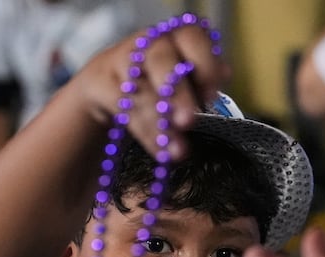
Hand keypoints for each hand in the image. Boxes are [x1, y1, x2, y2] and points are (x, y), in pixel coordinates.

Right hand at [71, 18, 230, 158]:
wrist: (109, 91)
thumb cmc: (161, 86)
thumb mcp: (187, 82)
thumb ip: (205, 78)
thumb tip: (224, 73)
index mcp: (177, 39)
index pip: (192, 36)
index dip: (204, 63)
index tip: (211, 95)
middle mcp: (148, 44)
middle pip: (160, 59)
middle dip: (176, 93)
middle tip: (188, 122)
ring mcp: (121, 61)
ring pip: (139, 88)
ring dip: (160, 123)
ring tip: (177, 151)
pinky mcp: (100, 82)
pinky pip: (122, 107)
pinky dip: (145, 132)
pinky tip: (160, 150)